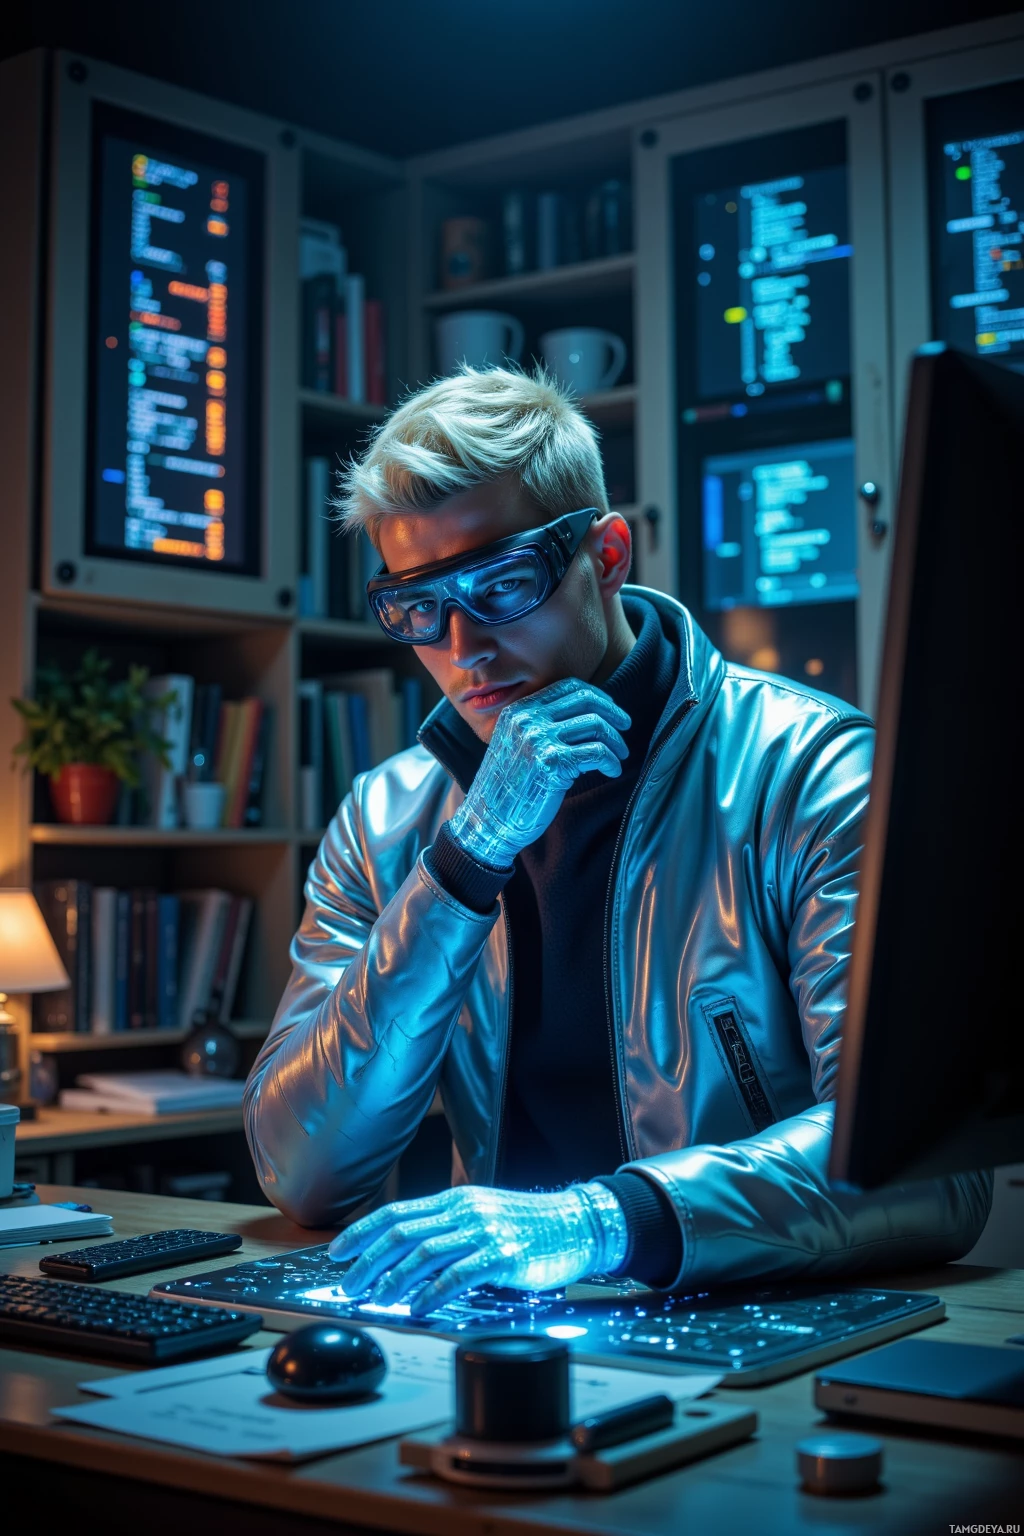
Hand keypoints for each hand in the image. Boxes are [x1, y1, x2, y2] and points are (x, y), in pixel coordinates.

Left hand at [329, 1182, 627, 1316]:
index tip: (336, 1253)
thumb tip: (405, 1255)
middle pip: (402, 1232)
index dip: (362, 1233)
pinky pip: (459, 1274)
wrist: (576, 1224)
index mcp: (455, 1200)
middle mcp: (464, 1211)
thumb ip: (449, 1230)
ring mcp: (484, 1232)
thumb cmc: (529, 1226)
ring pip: (424, 1252)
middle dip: (367, 1261)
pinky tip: (417, 1307)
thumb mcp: (482, 1217)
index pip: (396, 1213)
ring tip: (374, 1299)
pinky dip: (433, 1291)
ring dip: (393, 1278)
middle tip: (347, 1285)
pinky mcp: (503, 1256)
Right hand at [448, 678, 630, 869]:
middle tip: (625, 727)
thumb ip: (540, 725)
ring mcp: (539, 739)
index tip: (611, 709)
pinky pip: (597, 752)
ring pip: (596, 725)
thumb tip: (587, 714)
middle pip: (586, 701)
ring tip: (619, 756)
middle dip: (613, 713)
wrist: (489, 820)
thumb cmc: (508, 787)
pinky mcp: (552, 763)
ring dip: (615, 742)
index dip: (596, 695)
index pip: (567, 687)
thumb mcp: (517, 745)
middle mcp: (527, 719)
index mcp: (519, 710)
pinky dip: (611, 761)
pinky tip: (612, 771)